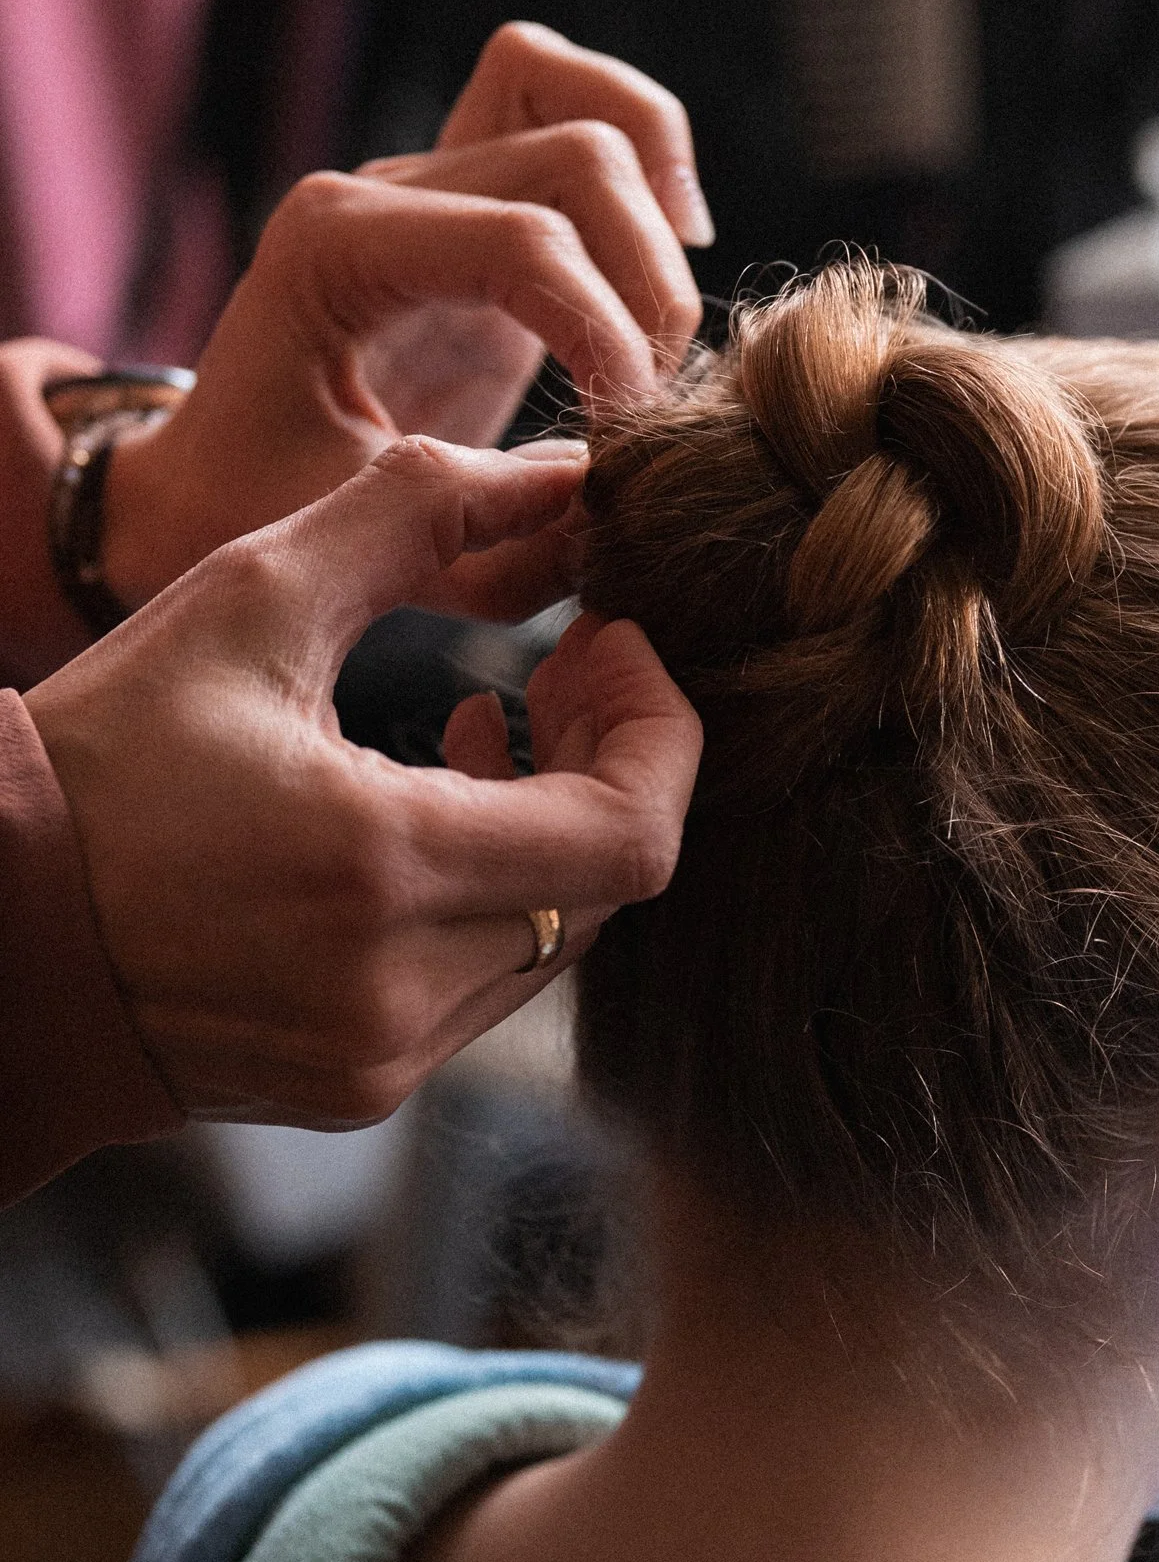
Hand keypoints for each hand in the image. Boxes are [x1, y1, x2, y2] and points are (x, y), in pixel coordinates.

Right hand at [26, 437, 701, 1125]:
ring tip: (491, 725)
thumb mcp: (241, 599)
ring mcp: (381, 1056)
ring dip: (555, 827)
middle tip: (566, 666)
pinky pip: (487, 986)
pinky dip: (492, 895)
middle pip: (608, 882)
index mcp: (379, 870)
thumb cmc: (96, 759)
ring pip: (556, 935)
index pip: (635, 835)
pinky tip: (428, 815)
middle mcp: (396, 990)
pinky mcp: (359, 1088)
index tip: (610, 641)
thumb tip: (558, 473)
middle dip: (612, 761)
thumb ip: (411, 512)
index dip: (658, 730)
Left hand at [100, 23, 710, 606]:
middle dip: (645, 286)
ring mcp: (435, 180)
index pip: (521, 242)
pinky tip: (673, 254)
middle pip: (580, 157)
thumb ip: (484, 544)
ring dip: (658, 229)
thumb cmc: (266, 507)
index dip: (605, 336)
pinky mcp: (483, 200)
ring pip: (591, 110)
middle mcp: (384, 189)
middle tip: (643, 409)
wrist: (215, 477)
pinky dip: (653, 163)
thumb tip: (612, 502)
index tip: (621, 441)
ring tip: (658, 345)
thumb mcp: (362, 546)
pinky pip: (582, 108)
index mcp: (334, 249)